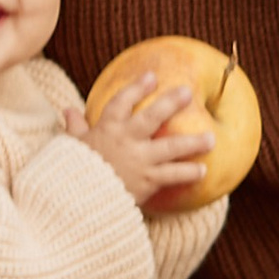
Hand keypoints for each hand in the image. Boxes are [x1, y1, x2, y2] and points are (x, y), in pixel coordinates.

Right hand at [75, 60, 214, 215]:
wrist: (77, 201)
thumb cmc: (72, 171)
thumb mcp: (71, 146)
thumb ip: (75, 128)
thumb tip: (67, 110)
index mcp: (107, 128)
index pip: (122, 101)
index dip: (137, 88)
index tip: (152, 76)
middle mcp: (126, 140)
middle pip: (152, 116)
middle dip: (171, 103)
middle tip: (187, 92)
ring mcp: (139, 160)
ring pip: (171, 147)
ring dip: (192, 143)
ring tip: (211, 139)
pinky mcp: (148, 181)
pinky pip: (172, 175)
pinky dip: (188, 173)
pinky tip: (203, 171)